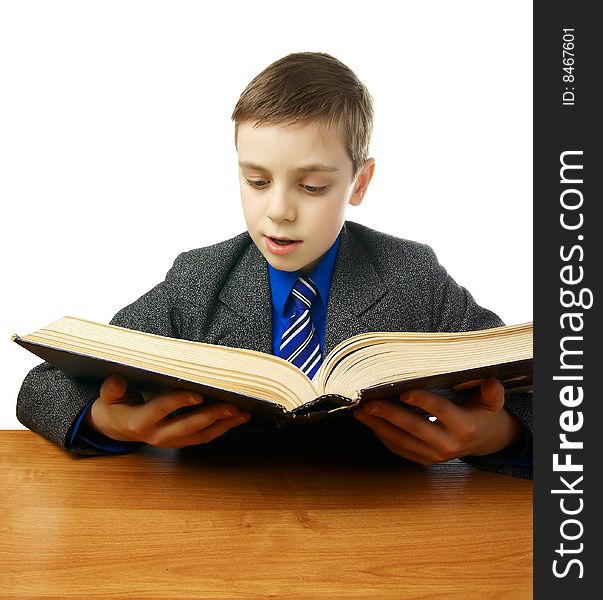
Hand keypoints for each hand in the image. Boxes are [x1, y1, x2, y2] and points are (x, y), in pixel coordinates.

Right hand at [85, 374, 250, 448]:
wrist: (116, 429)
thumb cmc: (116, 407)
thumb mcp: (108, 398)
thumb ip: (112, 389)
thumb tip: (116, 380)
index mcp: (139, 422)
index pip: (162, 409)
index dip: (179, 402)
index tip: (198, 395)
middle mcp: (157, 435)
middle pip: (188, 426)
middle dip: (212, 416)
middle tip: (233, 406)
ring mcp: (171, 442)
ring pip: (201, 435)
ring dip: (224, 425)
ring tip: (243, 414)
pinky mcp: (181, 442)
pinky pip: (204, 437)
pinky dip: (222, 428)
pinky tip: (237, 419)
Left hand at [352, 377, 521, 465]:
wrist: (487, 442)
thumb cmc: (485, 415)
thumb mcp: (493, 402)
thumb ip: (491, 392)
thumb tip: (490, 381)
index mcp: (465, 427)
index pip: (440, 412)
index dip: (423, 402)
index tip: (404, 392)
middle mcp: (449, 445)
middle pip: (414, 428)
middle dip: (389, 415)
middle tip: (368, 403)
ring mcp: (435, 456)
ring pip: (402, 441)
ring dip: (378, 426)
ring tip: (360, 412)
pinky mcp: (425, 461)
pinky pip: (400, 449)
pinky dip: (383, 436)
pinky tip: (370, 422)